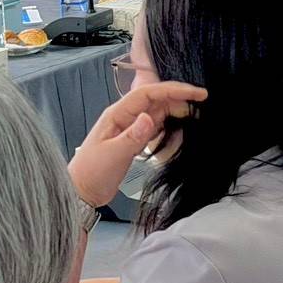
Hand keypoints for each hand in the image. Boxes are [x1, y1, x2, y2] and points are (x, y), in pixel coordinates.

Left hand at [69, 81, 206, 206]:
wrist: (80, 192)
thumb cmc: (92, 173)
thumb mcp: (113, 155)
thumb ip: (133, 137)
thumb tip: (150, 117)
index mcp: (118, 114)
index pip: (149, 93)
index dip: (173, 89)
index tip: (196, 93)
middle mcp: (125, 116)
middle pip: (156, 99)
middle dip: (178, 97)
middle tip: (202, 104)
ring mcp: (130, 127)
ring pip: (157, 111)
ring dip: (175, 110)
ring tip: (195, 115)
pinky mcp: (134, 140)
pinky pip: (155, 126)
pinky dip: (169, 124)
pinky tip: (180, 128)